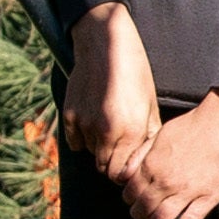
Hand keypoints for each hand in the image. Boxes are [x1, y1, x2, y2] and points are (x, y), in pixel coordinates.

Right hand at [69, 1, 158, 177]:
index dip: (124, 171)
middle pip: (104, 169)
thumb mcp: (150, 103)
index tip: (127, 161)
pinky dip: (82, 136)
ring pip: (90, 153)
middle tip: (118, 145)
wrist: (104, 44)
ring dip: (98, 147)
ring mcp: (85, 124)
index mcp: (131, 130)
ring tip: (107, 124)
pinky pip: (74, 141)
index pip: (120, 174)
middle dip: (111, 162)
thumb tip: (140, 164)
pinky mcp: (69, 115)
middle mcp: (106, 131)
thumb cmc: (134, 72)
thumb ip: (147, 137)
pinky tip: (92, 118)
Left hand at [121, 91, 218, 218]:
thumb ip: (140, 155)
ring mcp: (187, 191)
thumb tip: (124, 174)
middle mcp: (165, 181)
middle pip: (143, 209)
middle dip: (139, 215)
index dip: (130, 200)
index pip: (130, 193)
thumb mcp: (159, 134)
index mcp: (152, 165)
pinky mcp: (208, 198)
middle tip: (143, 215)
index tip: (135, 201)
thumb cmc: (194, 125)